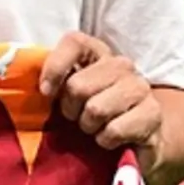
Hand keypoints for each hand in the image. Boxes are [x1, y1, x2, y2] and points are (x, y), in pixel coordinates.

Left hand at [39, 31, 163, 170]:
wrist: (133, 142)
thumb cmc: (90, 114)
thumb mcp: (66, 95)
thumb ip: (51, 82)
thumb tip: (31, 86)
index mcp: (96, 52)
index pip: (74, 42)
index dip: (55, 68)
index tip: (46, 92)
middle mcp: (120, 65)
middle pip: (78, 85)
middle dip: (71, 110)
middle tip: (76, 118)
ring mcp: (139, 87)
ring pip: (96, 109)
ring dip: (89, 126)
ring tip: (94, 128)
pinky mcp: (152, 113)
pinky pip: (114, 130)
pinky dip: (105, 141)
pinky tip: (110, 139)